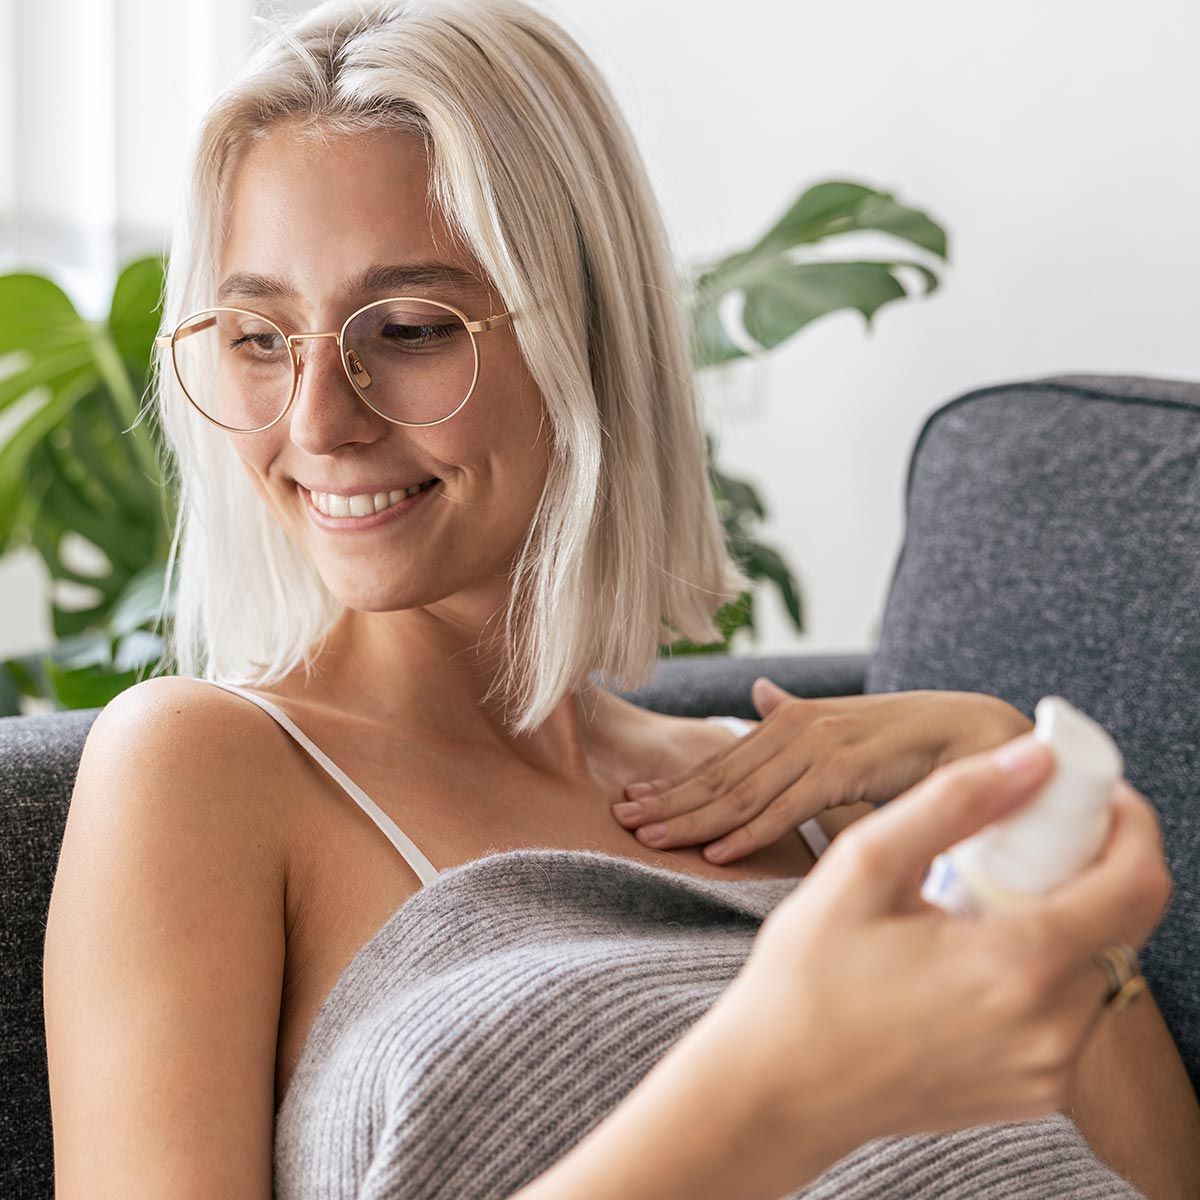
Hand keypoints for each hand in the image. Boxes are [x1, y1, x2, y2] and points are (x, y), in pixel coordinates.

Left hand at [612, 680, 1031, 863]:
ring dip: (691, 818)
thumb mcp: (842, 731)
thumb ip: (796, 723)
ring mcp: (817, 746)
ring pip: (742, 793)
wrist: (980, 732)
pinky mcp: (845, 767)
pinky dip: (750, 831)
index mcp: (790, 723)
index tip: (633, 802)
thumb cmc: (911, 741)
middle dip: (667, 801)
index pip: (722, 764)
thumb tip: (758, 697)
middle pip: (719, 778)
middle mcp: (795, 728)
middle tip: (621, 823)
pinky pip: (788, 808)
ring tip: (648, 837)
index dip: (675, 785)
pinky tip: (716, 852)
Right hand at [711, 732, 1172, 1161]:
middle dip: (1083, 862)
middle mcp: (1053, 1029)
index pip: (1137, 881)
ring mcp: (1048, 1070)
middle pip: (1121, 919)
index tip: (1086, 790)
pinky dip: (1039, 964)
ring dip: (1059, 913)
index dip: (1130, 821)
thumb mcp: (864, 866)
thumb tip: (1033, 757)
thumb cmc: (805, 978)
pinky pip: (1068, 1008)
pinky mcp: (1033, 1091)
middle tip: (1013, 837)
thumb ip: (954, 802)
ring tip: (973, 901)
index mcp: (1018, 966)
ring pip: (1095, 962)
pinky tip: (968, 954)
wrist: (779, 1092)